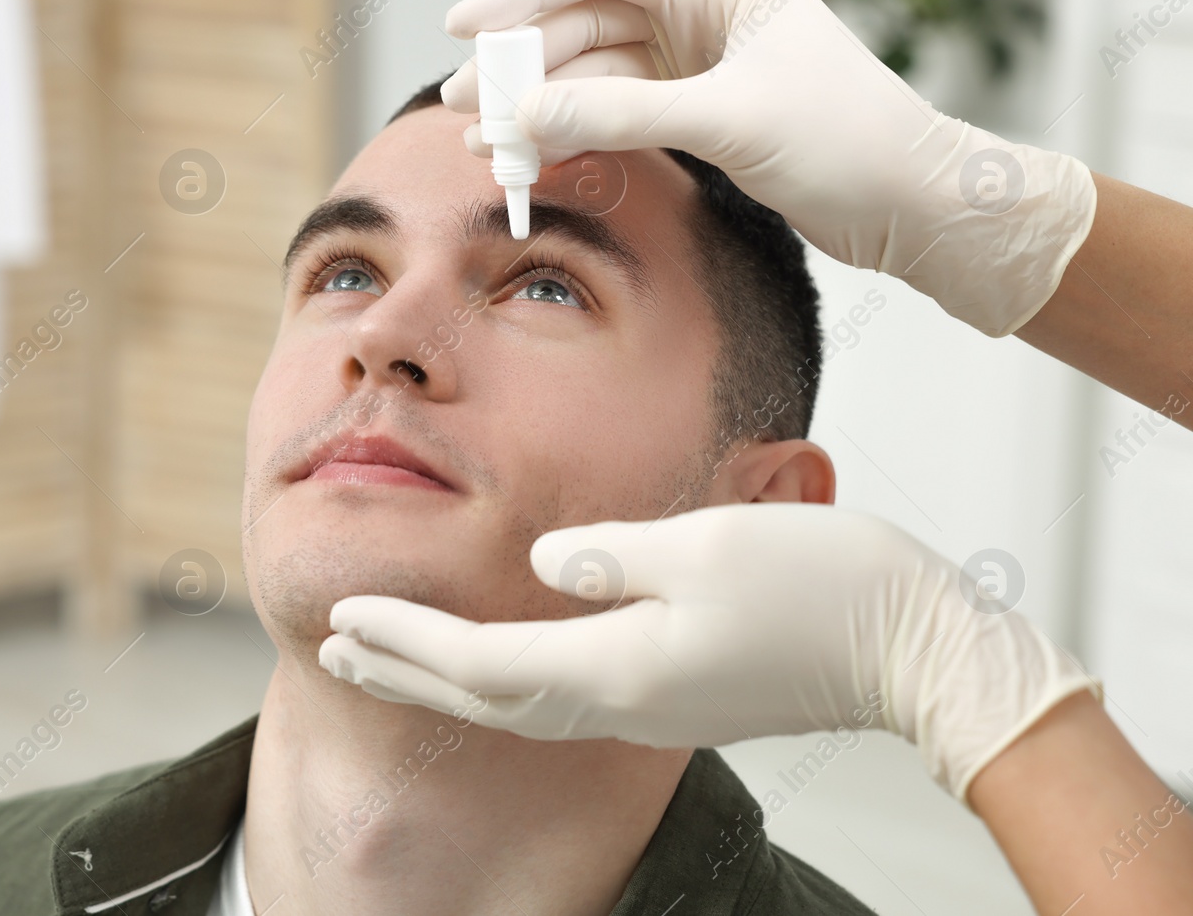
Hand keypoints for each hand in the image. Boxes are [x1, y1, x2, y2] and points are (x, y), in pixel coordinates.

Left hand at [318, 504, 1096, 800]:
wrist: (918, 649)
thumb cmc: (825, 586)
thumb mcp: (707, 545)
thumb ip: (613, 556)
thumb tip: (540, 560)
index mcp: (620, 664)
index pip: (480, 664)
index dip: (407, 642)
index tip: (345, 618)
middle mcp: (625, 699)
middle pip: (486, 699)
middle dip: (405, 675)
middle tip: (333, 654)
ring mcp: (654, 706)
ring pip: (520, 707)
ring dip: (446, 685)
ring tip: (390, 666)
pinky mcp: (680, 698)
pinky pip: (563, 702)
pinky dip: (505, 688)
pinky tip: (495, 674)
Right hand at [439, 0, 1095, 337]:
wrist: (912, 203)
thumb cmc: (847, 141)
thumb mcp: (727, 121)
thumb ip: (621, 113)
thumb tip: (525, 115)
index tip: (463, 28)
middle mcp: (705, 7)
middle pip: (585, 20)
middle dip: (520, 63)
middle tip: (458, 103)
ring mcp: (700, 59)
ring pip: (594, 71)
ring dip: (539, 105)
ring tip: (482, 143)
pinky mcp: (700, 108)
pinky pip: (616, 110)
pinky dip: (574, 131)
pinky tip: (532, 153)